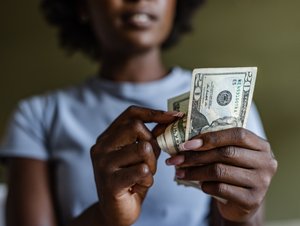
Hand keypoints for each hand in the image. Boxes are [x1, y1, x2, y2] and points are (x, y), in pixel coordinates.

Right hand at [91, 106, 178, 225]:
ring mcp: (103, 164)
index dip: (154, 112)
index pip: (130, 113)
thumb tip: (169, 119)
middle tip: (150, 160)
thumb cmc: (131, 180)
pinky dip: (148, 179)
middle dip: (152, 143)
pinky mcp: (111, 182)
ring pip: (142, 149)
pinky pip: (142, 170)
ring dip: (152, 164)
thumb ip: (150, 138)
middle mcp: (101, 147)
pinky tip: (140, 186)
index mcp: (107, 138)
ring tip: (145, 175)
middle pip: (136, 127)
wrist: (115, 212)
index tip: (176, 116)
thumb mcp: (141, 156)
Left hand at [166, 128, 277, 222]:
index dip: (211, 137)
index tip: (187, 144)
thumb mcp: (230, 156)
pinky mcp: (252, 200)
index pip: (237, 134)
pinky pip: (221, 189)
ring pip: (220, 171)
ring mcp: (261, 182)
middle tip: (176, 159)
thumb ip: (216, 146)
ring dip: (195, 171)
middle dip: (196, 156)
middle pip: (226, 153)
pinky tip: (199, 184)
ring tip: (180, 172)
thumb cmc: (233, 171)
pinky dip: (205, 185)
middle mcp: (266, 162)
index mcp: (261, 146)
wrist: (241, 202)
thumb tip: (185, 142)